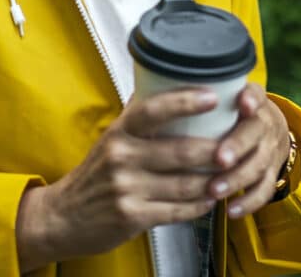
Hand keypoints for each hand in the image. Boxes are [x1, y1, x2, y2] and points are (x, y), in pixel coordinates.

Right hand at [16, 88, 220, 271]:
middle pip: (181, 151)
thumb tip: (166, 84)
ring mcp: (126, 188)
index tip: (212, 97)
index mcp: (119, 132)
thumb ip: (138, 117)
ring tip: (230, 175)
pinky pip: (177, 211)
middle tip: (237, 147)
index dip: (185, 101)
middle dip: (216, 151)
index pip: (154, 109)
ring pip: (185, 184)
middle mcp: (121, 157)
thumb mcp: (111, 138)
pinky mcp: (132, 217)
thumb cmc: (96, 173)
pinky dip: (199, 206)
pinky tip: (209, 199)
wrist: (64, 216)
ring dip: (213, 181)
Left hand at [206, 83, 289, 218]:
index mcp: (250, 99)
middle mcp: (263, 122)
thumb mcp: (220, 98)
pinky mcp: (271, 172)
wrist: (265, 129)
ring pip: (259, 164)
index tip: (243, 104)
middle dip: (237, 145)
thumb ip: (193, 94)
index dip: (251, 99)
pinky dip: (248, 201)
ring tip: (214, 190)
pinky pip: (264, 189)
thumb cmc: (229, 113)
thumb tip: (149, 89)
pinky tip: (231, 210)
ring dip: (237, 178)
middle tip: (219, 158)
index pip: (255, 94)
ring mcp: (270, 149)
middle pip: (256, 132)